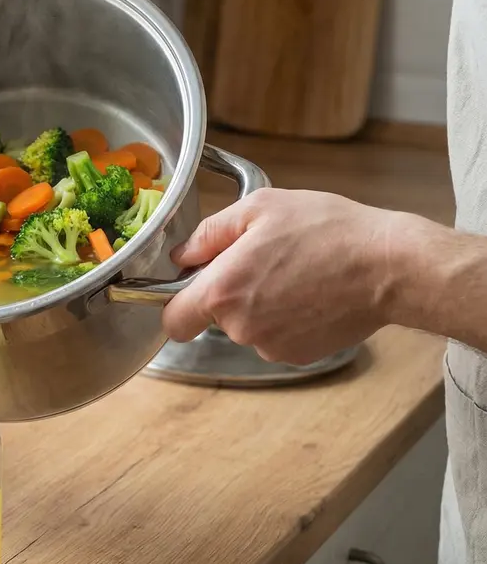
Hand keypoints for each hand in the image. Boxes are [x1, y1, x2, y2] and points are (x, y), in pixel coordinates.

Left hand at [161, 188, 407, 364]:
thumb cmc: (329, 231)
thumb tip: (182, 255)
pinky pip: (275, 337)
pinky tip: (310, 293)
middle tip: (263, 261)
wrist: (390, 266)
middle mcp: (241, 327)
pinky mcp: (297, 355)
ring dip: (260, 304)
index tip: (190, 288)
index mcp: (223, 291)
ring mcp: (270, 345)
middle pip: (214, 318)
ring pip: (246, 327)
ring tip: (294, 273)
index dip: (176, 305)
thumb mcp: (260, 208)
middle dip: (229, 293)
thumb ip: (209, 233)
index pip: (173, 321)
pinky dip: (285, 319)